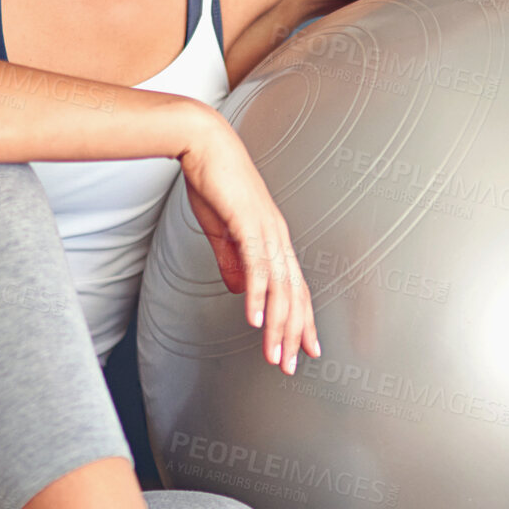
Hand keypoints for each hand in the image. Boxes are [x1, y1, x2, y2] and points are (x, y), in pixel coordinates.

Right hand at [178, 112, 320, 374]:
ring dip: (276, 325)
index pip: (295, 288)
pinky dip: (257, 296)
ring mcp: (267, 231)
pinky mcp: (248, 224)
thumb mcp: (222, 231)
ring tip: (272, 354)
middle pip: (294, 294)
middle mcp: (278, 237)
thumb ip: (231, 262)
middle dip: (292, 334)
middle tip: (288, 364)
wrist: (204, 144)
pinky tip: (253, 319)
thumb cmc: (213, 181)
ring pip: (279, 288)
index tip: (305, 348)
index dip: (301, 320)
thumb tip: (239, 290)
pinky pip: (256, 267)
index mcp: (274, 239)